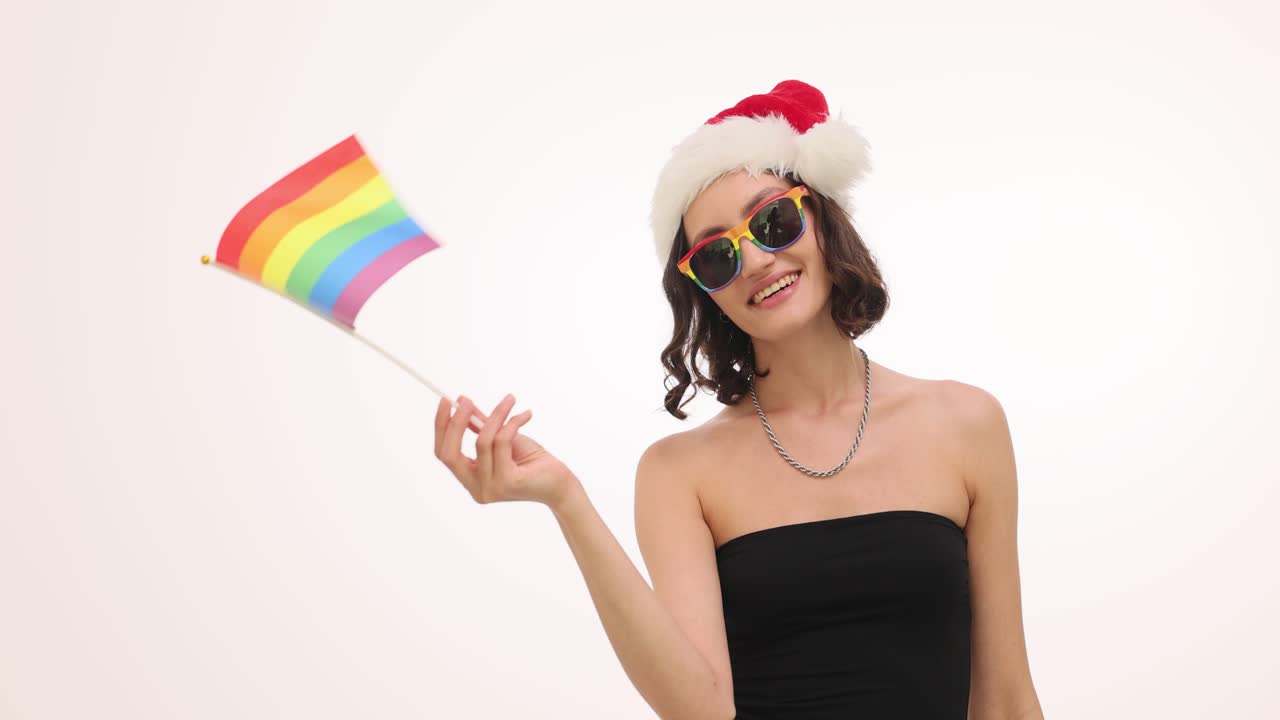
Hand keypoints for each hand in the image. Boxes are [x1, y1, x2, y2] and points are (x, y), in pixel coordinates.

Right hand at [433, 393, 577, 509]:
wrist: (561, 482)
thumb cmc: (532, 462)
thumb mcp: (502, 439)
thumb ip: (481, 426)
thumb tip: (460, 402)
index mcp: (471, 480)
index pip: (444, 454)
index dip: (441, 427)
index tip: (445, 401)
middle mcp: (476, 489)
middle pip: (451, 454)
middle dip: (456, 423)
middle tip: (466, 400)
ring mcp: (491, 488)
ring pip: (482, 442)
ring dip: (496, 415)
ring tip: (510, 400)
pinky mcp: (508, 482)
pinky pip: (502, 442)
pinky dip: (513, 422)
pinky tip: (526, 414)